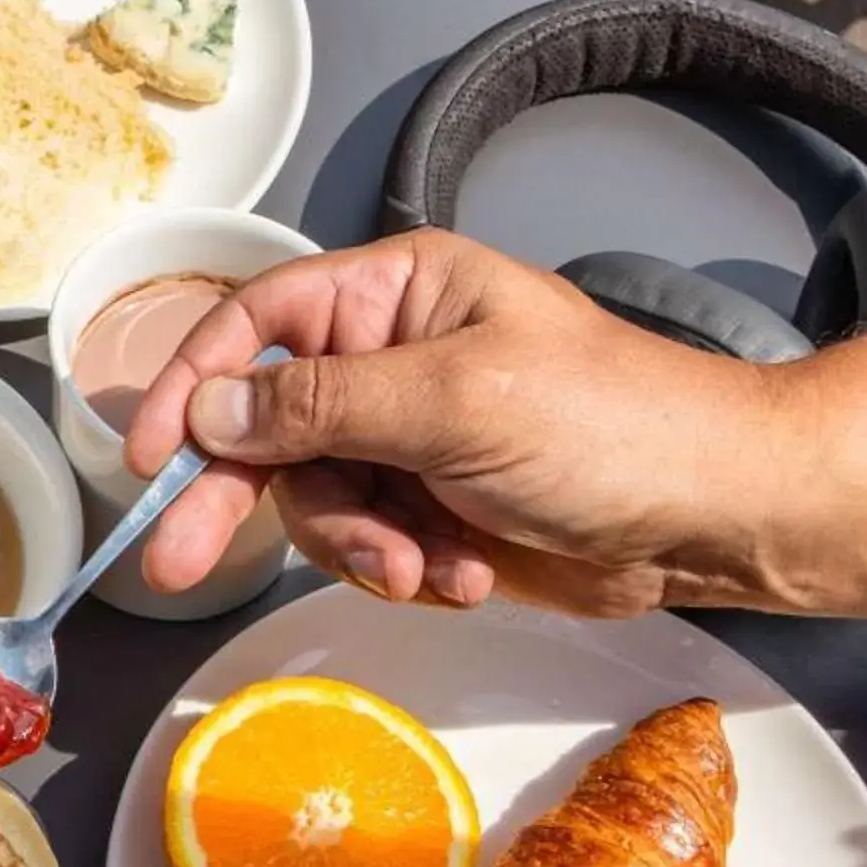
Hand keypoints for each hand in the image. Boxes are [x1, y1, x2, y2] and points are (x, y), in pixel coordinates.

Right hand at [121, 232, 790, 617]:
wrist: (715, 518)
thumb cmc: (614, 426)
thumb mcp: (455, 401)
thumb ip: (321, 405)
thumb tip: (210, 403)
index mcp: (398, 296)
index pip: (258, 321)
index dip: (195, 381)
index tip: (151, 454)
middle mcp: (391, 359)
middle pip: (265, 425)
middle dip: (235, 496)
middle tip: (176, 562)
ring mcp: (410, 440)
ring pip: (312, 500)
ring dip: (359, 545)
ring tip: (425, 565)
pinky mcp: (432, 510)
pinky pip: (364, 545)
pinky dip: (404, 570)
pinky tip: (464, 570)